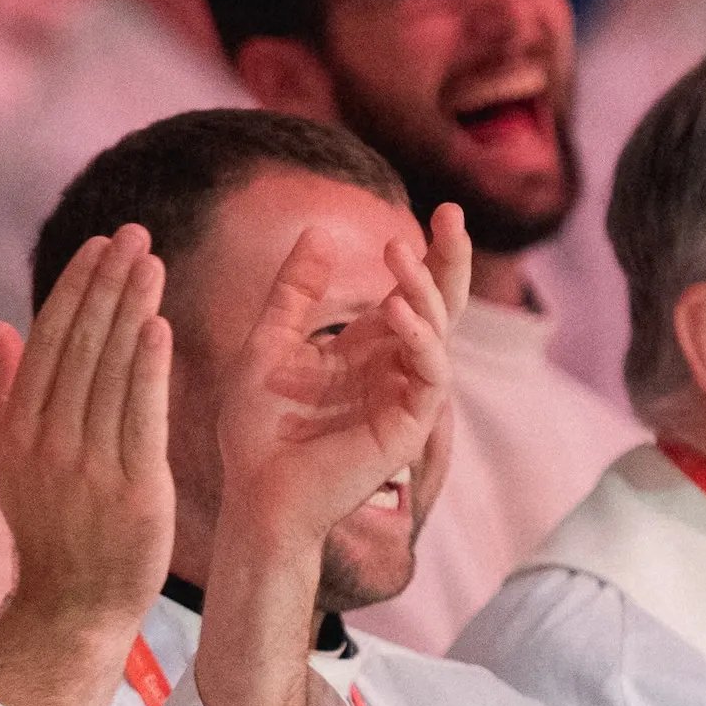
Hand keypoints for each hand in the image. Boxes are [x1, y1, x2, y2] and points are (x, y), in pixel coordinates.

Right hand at [0, 225, 172, 705]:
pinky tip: (159, 325)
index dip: (74, 287)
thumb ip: (0, 393)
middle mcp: (47, 440)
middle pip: (80, 344)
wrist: (72, 605)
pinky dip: (147, 368)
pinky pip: (138, 415)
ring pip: (110, 370)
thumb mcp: (7, 462)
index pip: (48, 340)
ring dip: (131, 308)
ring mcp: (87, 464)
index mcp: (18, 428)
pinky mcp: (130, 487)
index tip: (98, 244)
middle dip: (106, 282)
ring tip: (152, 261)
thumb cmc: (48, 529)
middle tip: (133, 233)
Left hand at [211, 202, 459, 585]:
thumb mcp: (270, 343)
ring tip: (401, 255)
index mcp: (366, 348)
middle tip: (452, 214)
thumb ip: (295, 293)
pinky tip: (395, 311)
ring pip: (438, 333)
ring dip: (424, 291)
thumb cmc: (258, 429)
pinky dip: (420, 340)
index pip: (408, 292)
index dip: (424, 254)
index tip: (433, 211)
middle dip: (448, 259)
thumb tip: (318, 232)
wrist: (254, 494)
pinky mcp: (408, 427)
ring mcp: (404, 397)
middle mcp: (393, 368)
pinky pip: (430, 375)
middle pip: (438, 305)